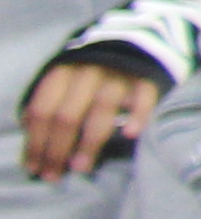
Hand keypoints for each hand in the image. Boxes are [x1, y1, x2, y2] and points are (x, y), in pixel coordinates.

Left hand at [20, 55, 157, 182]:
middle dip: (58, 149)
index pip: (42, 110)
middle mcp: (87, 71)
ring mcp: (119, 74)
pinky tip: (130, 134)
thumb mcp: (63, 86)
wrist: (133, 43)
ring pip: (101, 108)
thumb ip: (50, 112)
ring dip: (89, 142)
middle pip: (67, 114)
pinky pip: (144, 97)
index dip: (36, 142)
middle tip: (54, 176)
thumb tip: (36, 154)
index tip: (35, 169)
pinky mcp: (147, 77)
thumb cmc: (89, 78)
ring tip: (81, 168)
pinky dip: (138, 115)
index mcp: (62, 72)